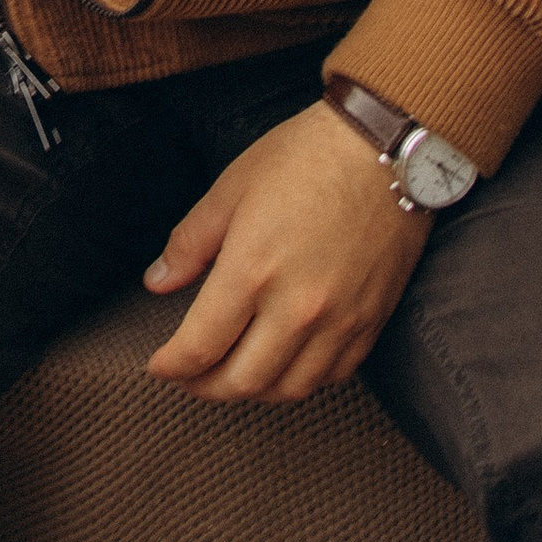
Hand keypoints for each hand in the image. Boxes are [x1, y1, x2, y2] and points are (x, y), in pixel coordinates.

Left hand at [143, 100, 434, 402]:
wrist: (383, 150)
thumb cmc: (303, 158)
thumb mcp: (231, 188)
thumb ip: (190, 243)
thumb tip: (158, 282)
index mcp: (252, 271)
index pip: (201, 346)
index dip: (172, 366)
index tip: (158, 367)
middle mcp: (297, 307)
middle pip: (243, 381)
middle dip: (205, 387)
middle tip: (189, 377)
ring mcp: (340, 320)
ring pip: (289, 388)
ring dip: (254, 391)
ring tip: (232, 375)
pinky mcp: (371, 321)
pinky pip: (333, 375)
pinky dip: (302, 380)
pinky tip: (285, 364)